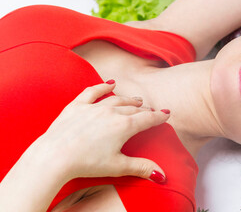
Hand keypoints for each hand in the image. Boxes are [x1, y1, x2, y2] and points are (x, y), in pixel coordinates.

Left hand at [36, 81, 169, 182]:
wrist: (54, 156)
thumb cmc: (86, 163)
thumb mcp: (118, 167)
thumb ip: (142, 167)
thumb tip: (162, 176)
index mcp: (124, 126)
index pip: (148, 119)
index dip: (159, 116)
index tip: (167, 114)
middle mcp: (111, 112)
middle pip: (133, 109)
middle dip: (144, 109)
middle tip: (151, 111)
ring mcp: (93, 107)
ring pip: (116, 99)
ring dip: (128, 99)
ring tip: (136, 100)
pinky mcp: (76, 106)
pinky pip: (92, 92)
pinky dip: (102, 87)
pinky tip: (110, 83)